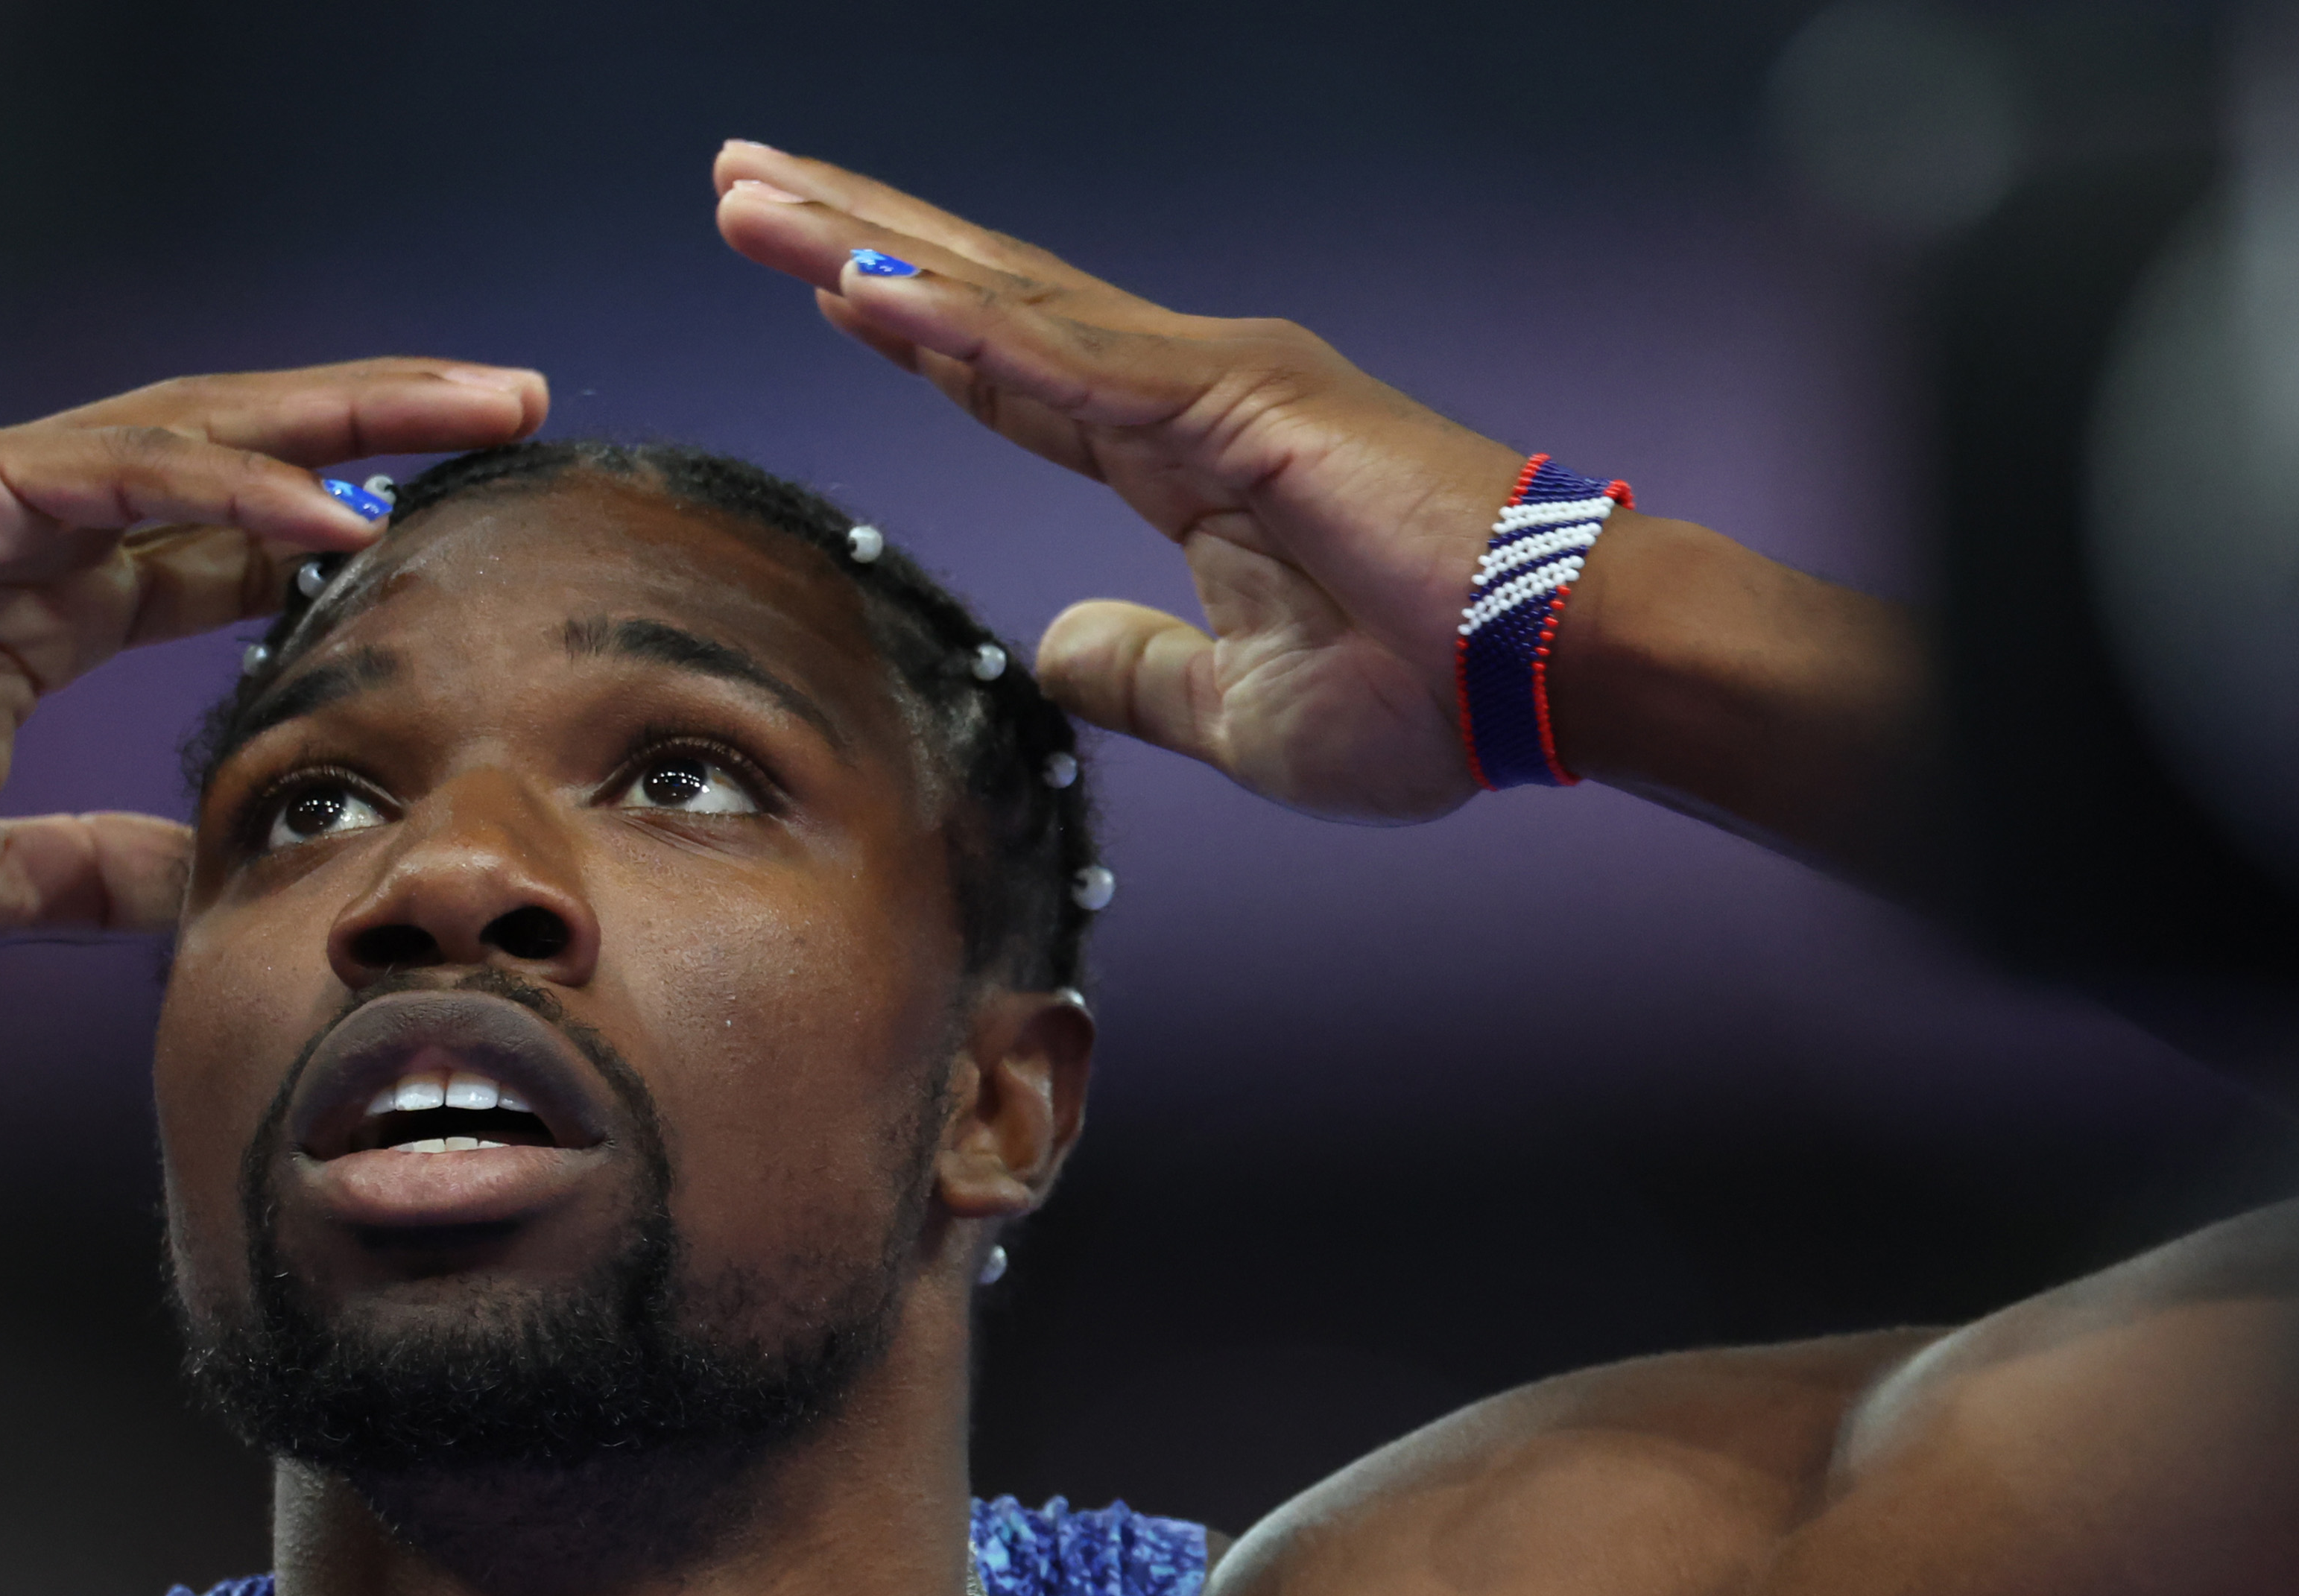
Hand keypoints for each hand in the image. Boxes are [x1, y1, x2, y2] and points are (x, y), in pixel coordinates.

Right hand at [0, 361, 547, 953]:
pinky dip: (231, 488)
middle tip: (519, 407)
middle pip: (248, 454)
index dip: (342, 532)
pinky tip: (331, 515)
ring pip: (207, 432)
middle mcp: (36, 528)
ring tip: (476, 411)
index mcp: (47, 603)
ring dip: (348, 422)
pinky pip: (122, 479)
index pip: (228, 542)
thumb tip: (189, 895)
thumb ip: (87, 875)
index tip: (459, 541)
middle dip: (387, 429)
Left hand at [711, 145, 1522, 823]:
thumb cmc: (1437, 693)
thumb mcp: (1235, 709)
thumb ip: (1138, 672)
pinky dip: (960, 323)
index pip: (1009, 373)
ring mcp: (1212, 382)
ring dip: (869, 249)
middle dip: (852, 240)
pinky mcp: (1237, 406)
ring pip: (1001, 301)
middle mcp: (1187, 389)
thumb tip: (1052, 649)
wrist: (1559, 675)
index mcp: (1182, 457)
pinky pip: (1065, 360)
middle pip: (980, 301)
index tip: (810, 277)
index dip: (905, 323)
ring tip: (756, 201)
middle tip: (739, 184)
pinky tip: (862, 288)